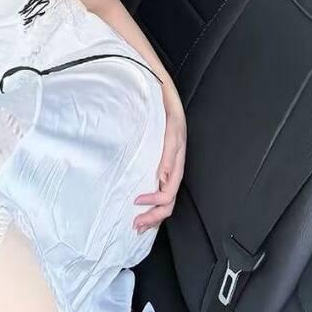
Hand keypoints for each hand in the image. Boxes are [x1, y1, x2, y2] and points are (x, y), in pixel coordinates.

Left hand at [132, 93, 185, 232]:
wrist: (157, 86)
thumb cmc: (165, 104)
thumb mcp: (170, 126)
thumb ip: (170, 151)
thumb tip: (165, 176)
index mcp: (176, 160)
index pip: (169, 192)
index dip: (155, 203)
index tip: (136, 201)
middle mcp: (172, 165)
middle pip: (167, 201)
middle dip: (153, 217)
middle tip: (135, 225)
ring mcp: (165, 164)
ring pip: (163, 197)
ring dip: (151, 213)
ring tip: (137, 223)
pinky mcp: (157, 159)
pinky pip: (156, 186)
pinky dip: (149, 200)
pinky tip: (139, 204)